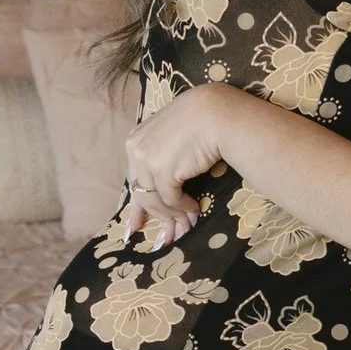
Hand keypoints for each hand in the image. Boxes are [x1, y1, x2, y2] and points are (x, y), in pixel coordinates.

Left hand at [120, 86, 242, 246]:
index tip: (133, 227)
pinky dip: (183, 208)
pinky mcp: (163, 170)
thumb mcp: (172, 135)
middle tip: (169, 236)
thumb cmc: (201, 120)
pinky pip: (171, 199)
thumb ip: (161, 154)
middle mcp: (136, 149)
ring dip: (172, 216)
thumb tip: (161, 187)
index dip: (136, 206)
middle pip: (142, 192)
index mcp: (135, 140)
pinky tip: (195, 209)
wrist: (217, 113)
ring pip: (155, 200)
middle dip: (157, 217)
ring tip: (186, 225)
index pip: (133, 178)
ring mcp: (147, 159)